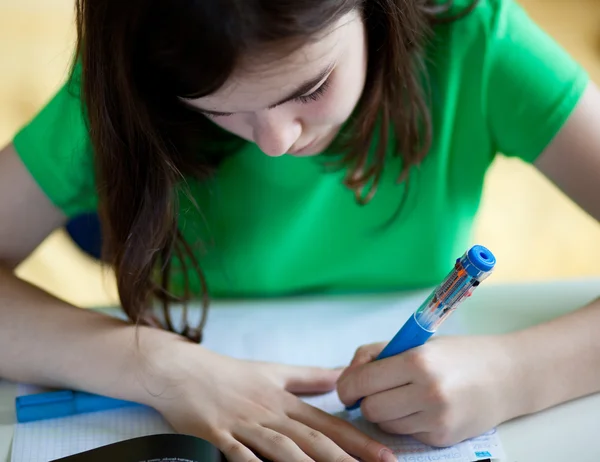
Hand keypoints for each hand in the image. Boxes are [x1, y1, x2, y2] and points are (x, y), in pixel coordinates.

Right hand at [145, 342, 395, 461]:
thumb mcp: (273, 370)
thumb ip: (308, 377)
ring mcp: (244, 425)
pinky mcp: (216, 434)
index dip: (357, 440)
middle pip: (312, 439)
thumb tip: (340, 377)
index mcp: (284, 400)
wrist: (182, 369)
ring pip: (282, 448)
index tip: (384, 454)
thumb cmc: (229, 372)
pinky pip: (238, 454)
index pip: (327, 423)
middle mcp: (269, 413)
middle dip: (345, 458)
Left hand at [336, 335, 516, 446]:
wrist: (509, 376)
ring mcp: (437, 419)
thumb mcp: (416, 342)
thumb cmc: (458, 354)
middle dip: (366, 400)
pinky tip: (421, 407)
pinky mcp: (443, 438)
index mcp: (417, 361)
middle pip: (370, 409)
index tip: (348, 386)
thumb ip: (377, 355)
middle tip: (376, 390)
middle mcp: (428, 392)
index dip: (348, 385)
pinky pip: (406, 433)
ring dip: (385, 412)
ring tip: (402, 396)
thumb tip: (347, 377)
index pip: (362, 381)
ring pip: (385, 425)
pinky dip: (406, 422)